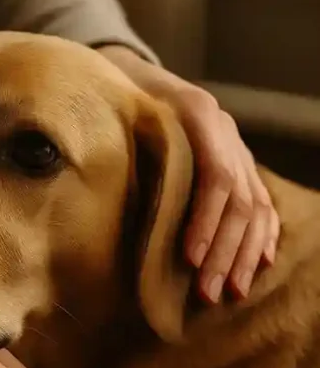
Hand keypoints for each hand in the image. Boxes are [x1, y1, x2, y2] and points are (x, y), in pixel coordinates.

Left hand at [98, 46, 279, 302]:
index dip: (205, 220)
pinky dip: (263, 236)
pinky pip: (263, 202)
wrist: (134, 74)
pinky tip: (259, 265)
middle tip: (207, 293)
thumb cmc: (116, 99)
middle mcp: (226, 130)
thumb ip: (120, 143)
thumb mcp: (115, 111)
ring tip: (230, 293)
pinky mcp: (241, 162)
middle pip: (239, 199)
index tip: (189, 259)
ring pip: (256, 206)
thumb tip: (105, 191)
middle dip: (224, 251)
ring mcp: (238, 146)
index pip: (215, 176)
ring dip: (244, 254)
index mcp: (197, 112)